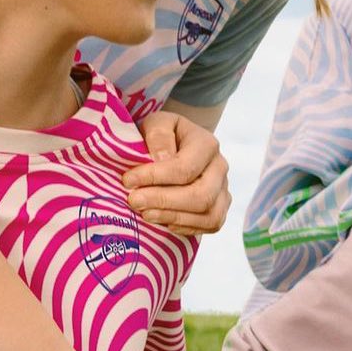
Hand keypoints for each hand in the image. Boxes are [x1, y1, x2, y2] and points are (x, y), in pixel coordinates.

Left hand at [123, 109, 230, 236]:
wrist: (178, 143)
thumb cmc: (164, 134)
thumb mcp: (157, 123)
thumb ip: (158, 136)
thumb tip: (160, 159)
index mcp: (207, 144)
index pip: (184, 168)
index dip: (154, 177)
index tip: (128, 180)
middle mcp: (220, 167)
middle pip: (200, 195)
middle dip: (163, 201)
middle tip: (134, 201)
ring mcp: (223, 189)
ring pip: (208, 215)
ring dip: (173, 217)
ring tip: (144, 213)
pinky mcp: (220, 207)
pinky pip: (210, 225)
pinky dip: (186, 227)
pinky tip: (162, 221)